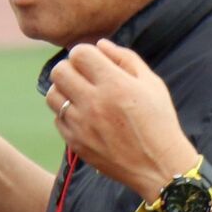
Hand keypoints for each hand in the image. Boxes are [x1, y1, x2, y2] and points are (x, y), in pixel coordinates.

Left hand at [44, 40, 194, 199]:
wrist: (159, 166)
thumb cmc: (159, 121)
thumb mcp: (152, 84)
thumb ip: (125, 58)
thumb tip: (100, 44)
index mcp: (115, 85)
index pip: (79, 54)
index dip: (84, 52)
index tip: (92, 60)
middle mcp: (94, 103)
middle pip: (59, 71)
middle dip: (70, 68)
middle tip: (83, 75)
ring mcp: (82, 125)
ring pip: (52, 95)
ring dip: (64, 90)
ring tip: (80, 94)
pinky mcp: (76, 143)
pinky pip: (57, 118)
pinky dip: (67, 113)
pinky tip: (83, 115)